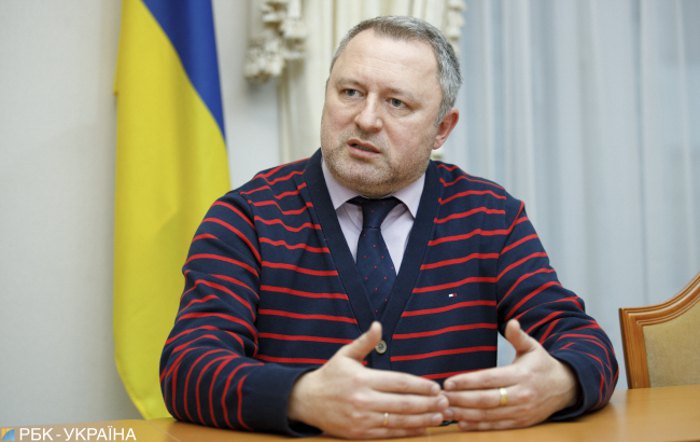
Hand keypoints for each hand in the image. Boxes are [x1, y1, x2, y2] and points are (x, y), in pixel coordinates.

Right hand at [288, 321, 447, 438]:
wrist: (305, 401)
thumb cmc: (330, 376)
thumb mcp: (345, 355)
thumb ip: (365, 342)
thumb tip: (377, 325)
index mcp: (362, 378)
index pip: (398, 382)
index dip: (419, 385)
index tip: (436, 387)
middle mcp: (363, 399)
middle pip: (402, 403)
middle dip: (427, 403)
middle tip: (445, 403)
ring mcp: (362, 418)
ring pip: (398, 420)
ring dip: (422, 419)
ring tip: (439, 416)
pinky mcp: (359, 432)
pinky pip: (388, 434)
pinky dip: (407, 432)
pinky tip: (422, 428)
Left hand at [442, 319, 577, 430]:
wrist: (567, 387)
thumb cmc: (542, 364)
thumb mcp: (533, 347)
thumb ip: (519, 336)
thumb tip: (511, 322)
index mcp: (522, 374)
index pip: (489, 379)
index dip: (468, 382)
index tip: (448, 382)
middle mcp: (522, 395)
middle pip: (487, 399)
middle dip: (461, 399)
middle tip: (441, 398)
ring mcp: (522, 411)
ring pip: (490, 415)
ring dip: (466, 414)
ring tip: (446, 411)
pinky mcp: (522, 423)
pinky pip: (497, 426)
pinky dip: (478, 426)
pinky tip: (461, 423)